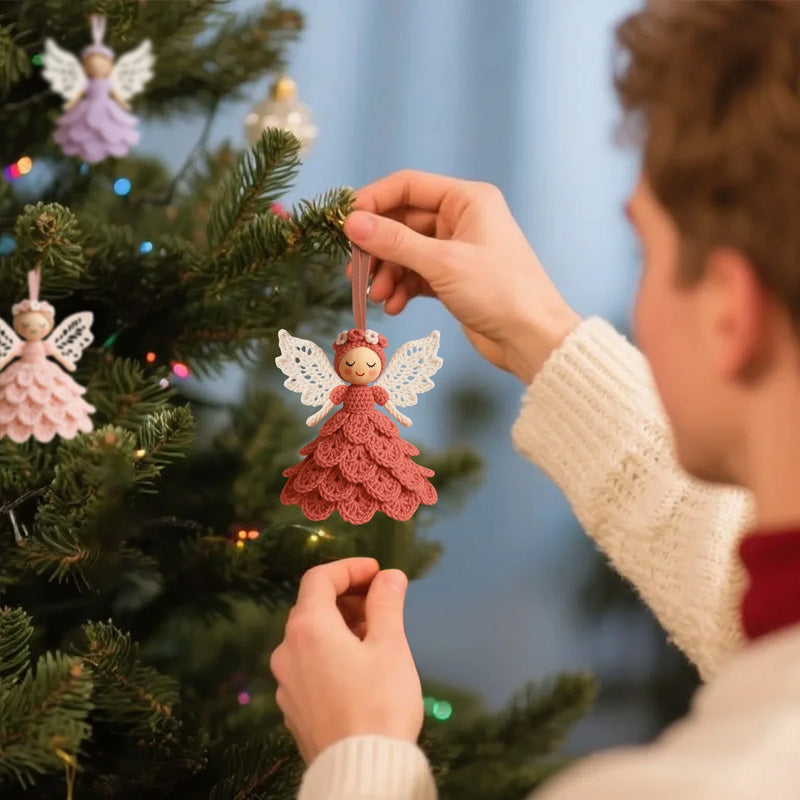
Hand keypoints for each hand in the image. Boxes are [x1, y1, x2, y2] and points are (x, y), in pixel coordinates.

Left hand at [270, 558, 422, 764]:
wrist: (361, 771)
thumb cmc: (379, 703)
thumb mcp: (390, 646)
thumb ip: (386, 603)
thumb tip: (390, 576)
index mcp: (308, 629)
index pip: (319, 578)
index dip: (349, 568)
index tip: (377, 572)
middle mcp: (287, 651)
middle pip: (312, 607)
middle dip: (347, 597)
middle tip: (381, 600)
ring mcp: (286, 683)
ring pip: (310, 638)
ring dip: (340, 625)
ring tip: (376, 634)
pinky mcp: (293, 708)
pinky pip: (309, 665)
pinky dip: (331, 652)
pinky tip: (359, 667)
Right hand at [344, 170, 582, 383]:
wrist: (532, 338)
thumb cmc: (499, 292)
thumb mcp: (442, 263)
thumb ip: (394, 241)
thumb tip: (352, 223)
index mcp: (467, 200)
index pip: (407, 186)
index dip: (373, 202)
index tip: (344, 225)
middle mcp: (462, 219)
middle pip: (402, 222)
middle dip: (378, 248)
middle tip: (356, 271)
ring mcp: (457, 249)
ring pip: (406, 252)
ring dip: (387, 273)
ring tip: (379, 296)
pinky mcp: (454, 278)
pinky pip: (417, 275)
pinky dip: (402, 288)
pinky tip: (394, 306)